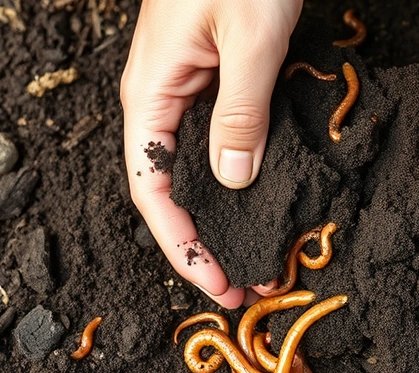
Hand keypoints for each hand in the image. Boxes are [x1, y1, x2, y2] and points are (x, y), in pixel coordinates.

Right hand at [121, 0, 301, 307]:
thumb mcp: (249, 39)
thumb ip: (241, 112)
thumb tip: (232, 181)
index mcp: (152, 94)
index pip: (152, 190)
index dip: (181, 246)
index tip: (217, 286)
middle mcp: (162, 99)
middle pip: (171, 191)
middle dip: (204, 244)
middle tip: (247, 288)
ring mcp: (189, 91)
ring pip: (196, 172)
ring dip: (224, 219)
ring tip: (260, 258)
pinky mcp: (216, 81)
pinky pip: (219, 143)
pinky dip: (241, 182)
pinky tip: (266, 202)